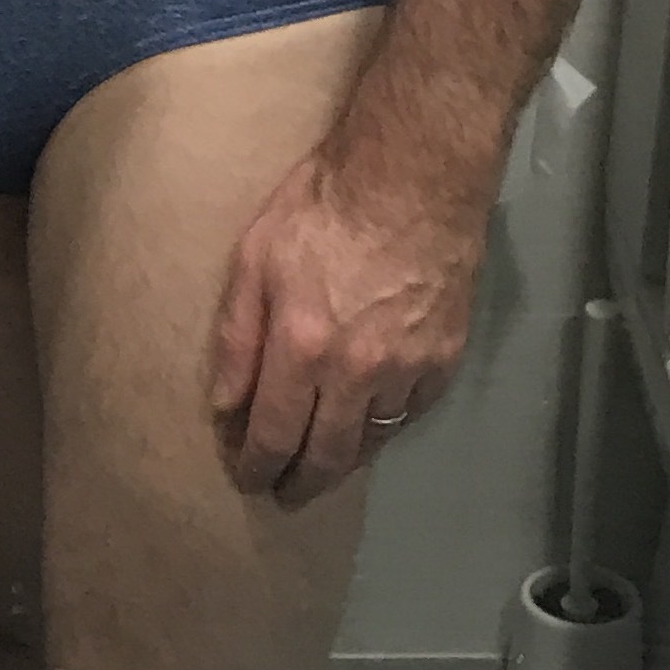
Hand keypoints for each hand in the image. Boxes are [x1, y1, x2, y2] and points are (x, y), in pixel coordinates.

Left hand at [208, 143, 489, 509]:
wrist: (414, 176)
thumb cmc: (323, 205)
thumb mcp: (255, 257)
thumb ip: (237, 336)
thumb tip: (226, 405)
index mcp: (302, 348)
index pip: (274, 436)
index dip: (257, 466)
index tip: (247, 478)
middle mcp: (356, 373)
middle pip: (327, 456)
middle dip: (301, 484)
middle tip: (285, 494)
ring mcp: (407, 369)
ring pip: (372, 441)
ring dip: (343, 461)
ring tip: (325, 467)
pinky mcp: (444, 358)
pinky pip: (410, 412)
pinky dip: (386, 424)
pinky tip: (371, 423)